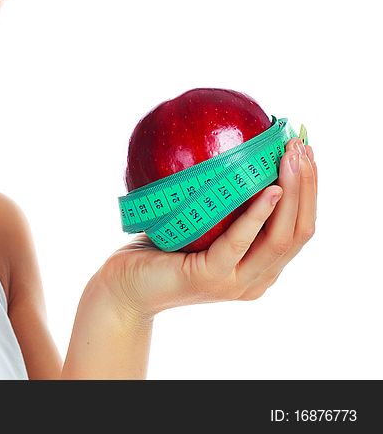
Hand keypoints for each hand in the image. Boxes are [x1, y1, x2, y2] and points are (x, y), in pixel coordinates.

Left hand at [101, 137, 316, 316]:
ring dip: (291, 192)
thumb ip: (221, 200)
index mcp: (260, 267)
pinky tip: (269, 188)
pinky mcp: (211, 278)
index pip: (300, 227)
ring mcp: (236, 283)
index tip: (306, 149)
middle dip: (307, 185)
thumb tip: (234, 145)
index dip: (309, 190)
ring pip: (280, 237)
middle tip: (302, 145)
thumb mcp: (198, 221)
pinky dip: (258, 213)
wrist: (123, 288)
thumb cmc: (156, 249)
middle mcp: (257, 279)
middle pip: (299, 231)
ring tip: (291, 157)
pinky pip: (241, 240)